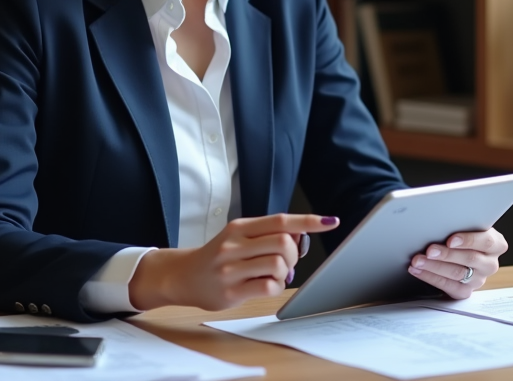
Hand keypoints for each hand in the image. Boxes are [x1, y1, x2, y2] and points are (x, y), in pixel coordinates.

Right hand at [128, 213, 337, 310]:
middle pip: (284, 242)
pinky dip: (275, 287)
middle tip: (286, 261)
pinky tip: (265, 285)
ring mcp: (231, 268)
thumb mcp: (239, 237)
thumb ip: (266, 234)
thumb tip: (301, 231)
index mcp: (239, 227)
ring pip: (278, 265)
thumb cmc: (218, 256)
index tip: (330, 222)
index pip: (280, 220)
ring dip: (284, 272)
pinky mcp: (230, 291)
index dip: (308, 221)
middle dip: (294, 254)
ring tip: (273, 275)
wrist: (182, 276)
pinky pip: (268, 287)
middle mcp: (234, 244)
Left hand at [408, 228, 507, 299]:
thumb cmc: (463, 234)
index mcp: (496, 244)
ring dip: (434, 266)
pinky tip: (418, 270)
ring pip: (457, 273)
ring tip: (418, 260)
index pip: (486, 242)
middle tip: (429, 250)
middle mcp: (490, 263)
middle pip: (470, 259)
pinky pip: (448, 286)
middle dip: (447, 254)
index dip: (468, 240)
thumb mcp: (468, 226)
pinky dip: (430, 277)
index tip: (451, 240)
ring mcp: (479, 279)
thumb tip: (441, 220)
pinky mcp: (465, 291)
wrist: (461, 251)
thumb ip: (461, 224)